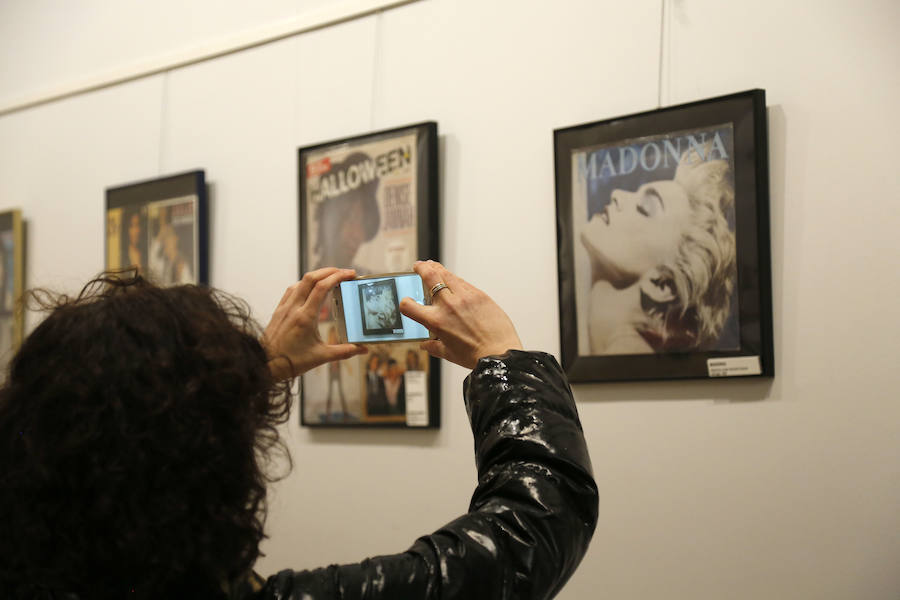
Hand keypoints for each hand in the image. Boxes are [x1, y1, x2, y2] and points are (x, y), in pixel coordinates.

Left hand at [262, 268, 367, 379]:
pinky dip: (304, 284)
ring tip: (330, 278)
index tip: (350, 274)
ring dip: (317, 276)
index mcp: (305, 317)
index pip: (322, 288)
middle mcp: (294, 308)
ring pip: (301, 281)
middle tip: (344, 272)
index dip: (337, 277)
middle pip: (311, 278)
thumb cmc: (290, 361)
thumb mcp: (320, 357)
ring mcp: (285, 307)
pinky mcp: (279, 310)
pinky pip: (292, 290)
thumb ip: (344, 352)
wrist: (265, 364)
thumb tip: (362, 349)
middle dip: (329, 271)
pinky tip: (310, 288)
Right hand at [399, 261, 522, 369]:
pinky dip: (455, 279)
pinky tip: (454, 281)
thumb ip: (433, 347)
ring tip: (433, 266)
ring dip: (437, 268)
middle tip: (418, 266)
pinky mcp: (479, 295)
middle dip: (421, 268)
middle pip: (429, 276)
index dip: (404, 302)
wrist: (499, 354)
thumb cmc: (474, 356)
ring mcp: (464, 297)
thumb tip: (426, 344)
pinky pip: (463, 282)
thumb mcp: (448, 354)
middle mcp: (448, 306)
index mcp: (436, 321)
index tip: (407, 301)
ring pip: (446, 274)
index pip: (409, 306)